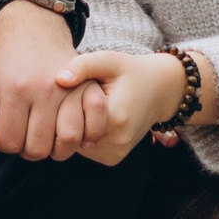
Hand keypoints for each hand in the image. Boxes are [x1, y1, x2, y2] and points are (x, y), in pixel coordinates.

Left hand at [0, 0, 94, 165]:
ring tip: (49, 135)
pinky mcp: (89, 86)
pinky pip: (96, 123)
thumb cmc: (4, 63)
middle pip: (39, 148)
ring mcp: (70, 88)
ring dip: (57, 148)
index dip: (6, 143)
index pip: (9, 143)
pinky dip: (88, 136)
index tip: (8, 129)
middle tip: (28, 134)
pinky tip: (76, 133)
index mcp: (14, 91)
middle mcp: (44, 90)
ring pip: (67, 142)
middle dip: (30, 149)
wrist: (32, 28)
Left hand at [61, 47, 209, 168]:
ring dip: (75, 126)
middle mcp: (116, 143)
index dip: (67, 101)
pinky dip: (83, 134)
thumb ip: (83, 65)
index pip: (68, 118)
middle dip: (69, 115)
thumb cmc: (130, 72)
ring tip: (90, 107)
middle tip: (84, 96)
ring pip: (74, 143)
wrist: (160, 92)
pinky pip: (84, 148)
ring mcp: (114, 154)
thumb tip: (59, 79)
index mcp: (115, 119)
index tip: (81, 86)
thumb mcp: (109, 60)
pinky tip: (94, 119)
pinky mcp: (112, 159)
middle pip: (70, 133)